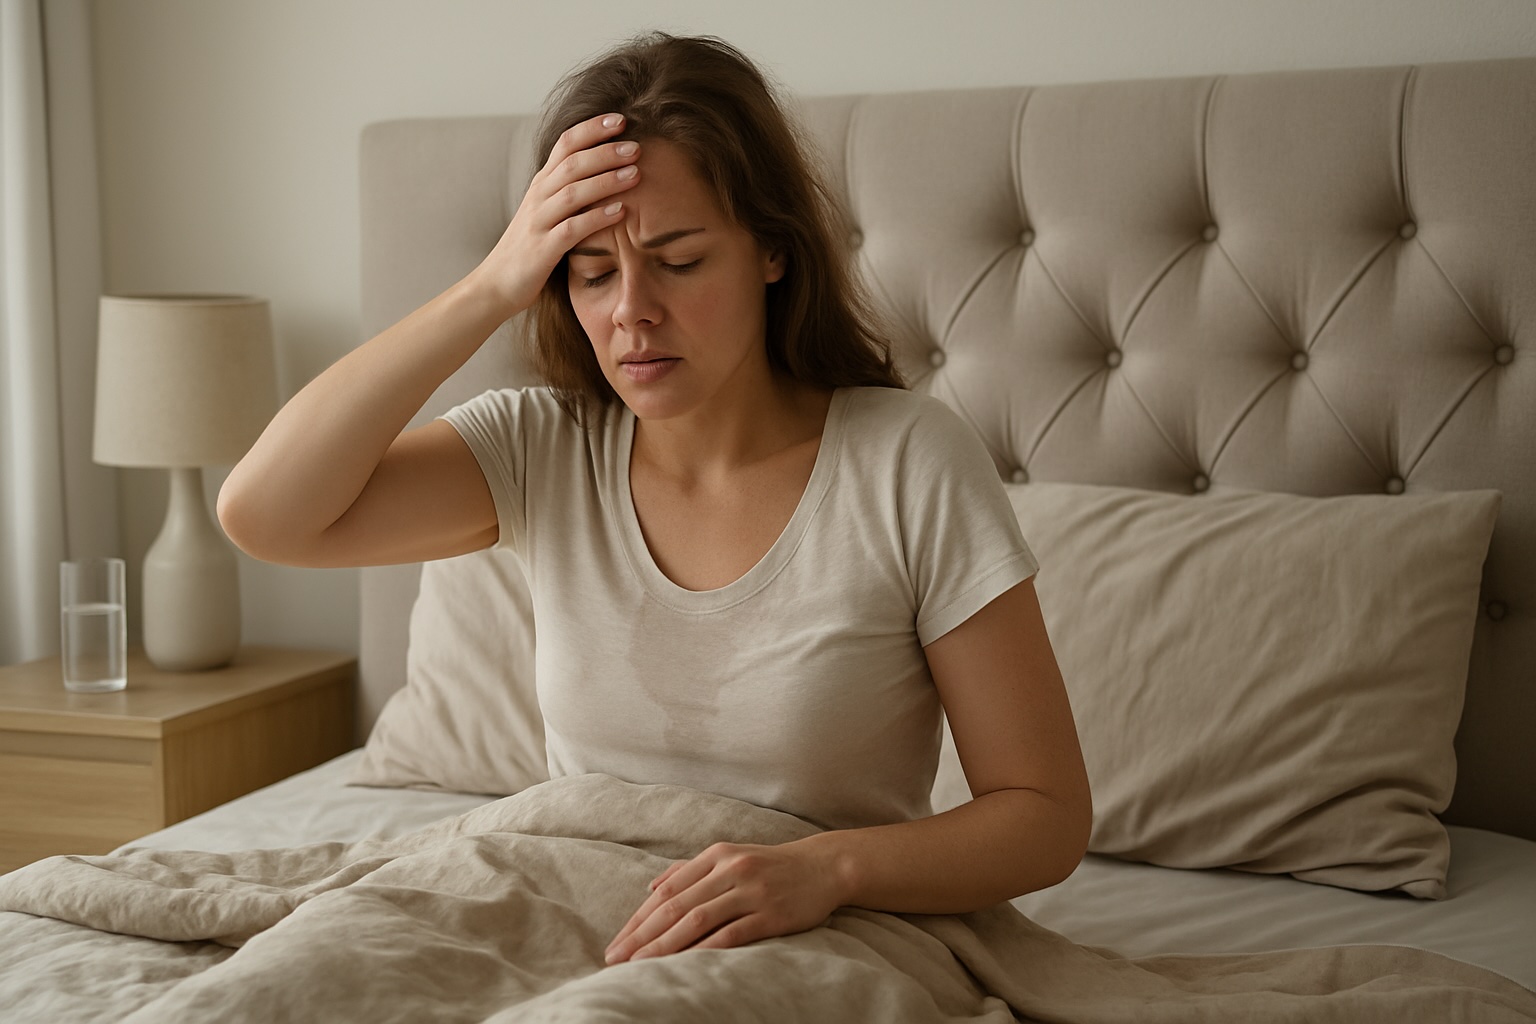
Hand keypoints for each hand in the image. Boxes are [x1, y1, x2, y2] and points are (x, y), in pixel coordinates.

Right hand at [469, 112, 641, 316]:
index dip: (592, 128)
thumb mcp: (549, 211)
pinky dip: (596, 218)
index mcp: (542, 183)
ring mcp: (539, 222)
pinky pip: (572, 229)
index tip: (620, 119)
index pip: (565, 144)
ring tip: (635, 174)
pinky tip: (620, 212)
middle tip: (636, 146)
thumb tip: (606, 170)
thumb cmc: (531, 246)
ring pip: (572, 192)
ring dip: (605, 180)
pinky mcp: (543, 249)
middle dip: (605, 151)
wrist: (497, 283)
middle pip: (572, 163)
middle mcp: (539, 196)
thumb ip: (570, 190)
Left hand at [604, 840, 843, 963]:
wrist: (824, 866)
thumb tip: (652, 886)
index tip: (617, 942)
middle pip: (675, 905)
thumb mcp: (731, 857)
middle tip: (615, 959)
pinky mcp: (770, 914)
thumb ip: (691, 870)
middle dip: (641, 935)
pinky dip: (703, 949)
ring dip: (664, 945)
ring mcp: (750, 891)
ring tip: (639, 966)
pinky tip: (684, 965)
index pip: (667, 890)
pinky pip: (731, 934)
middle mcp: (730, 869)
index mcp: (716, 855)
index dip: (639, 918)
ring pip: (697, 920)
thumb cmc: (772, 866)